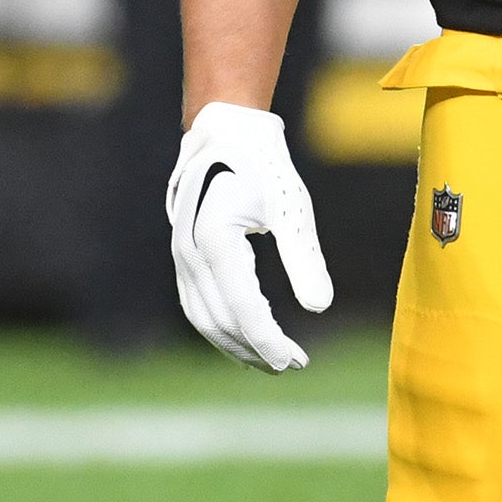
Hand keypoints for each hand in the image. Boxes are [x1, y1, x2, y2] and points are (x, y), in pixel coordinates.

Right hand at [167, 103, 330, 370]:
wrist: (225, 136)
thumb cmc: (264, 169)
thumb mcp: (291, 209)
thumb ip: (304, 258)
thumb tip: (320, 308)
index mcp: (215, 239)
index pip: (243, 307)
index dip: (268, 340)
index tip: (295, 362)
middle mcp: (189, 253)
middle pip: (220, 320)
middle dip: (256, 349)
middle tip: (294, 365)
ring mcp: (181, 257)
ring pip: (204, 318)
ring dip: (237, 345)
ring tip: (274, 360)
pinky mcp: (183, 259)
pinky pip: (198, 305)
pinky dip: (222, 328)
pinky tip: (249, 338)